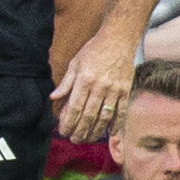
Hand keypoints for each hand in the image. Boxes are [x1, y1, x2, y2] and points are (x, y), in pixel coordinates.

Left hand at [51, 28, 135, 143]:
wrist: (119, 39)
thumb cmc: (94, 50)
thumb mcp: (75, 63)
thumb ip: (65, 82)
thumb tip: (53, 97)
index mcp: (84, 80)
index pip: (74, 107)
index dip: (68, 122)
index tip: (63, 131)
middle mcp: (100, 87)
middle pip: (88, 115)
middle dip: (79, 131)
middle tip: (74, 140)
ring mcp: (115, 90)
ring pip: (104, 117)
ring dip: (95, 131)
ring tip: (87, 139)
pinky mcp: (126, 90)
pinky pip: (121, 111)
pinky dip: (116, 124)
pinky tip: (110, 133)